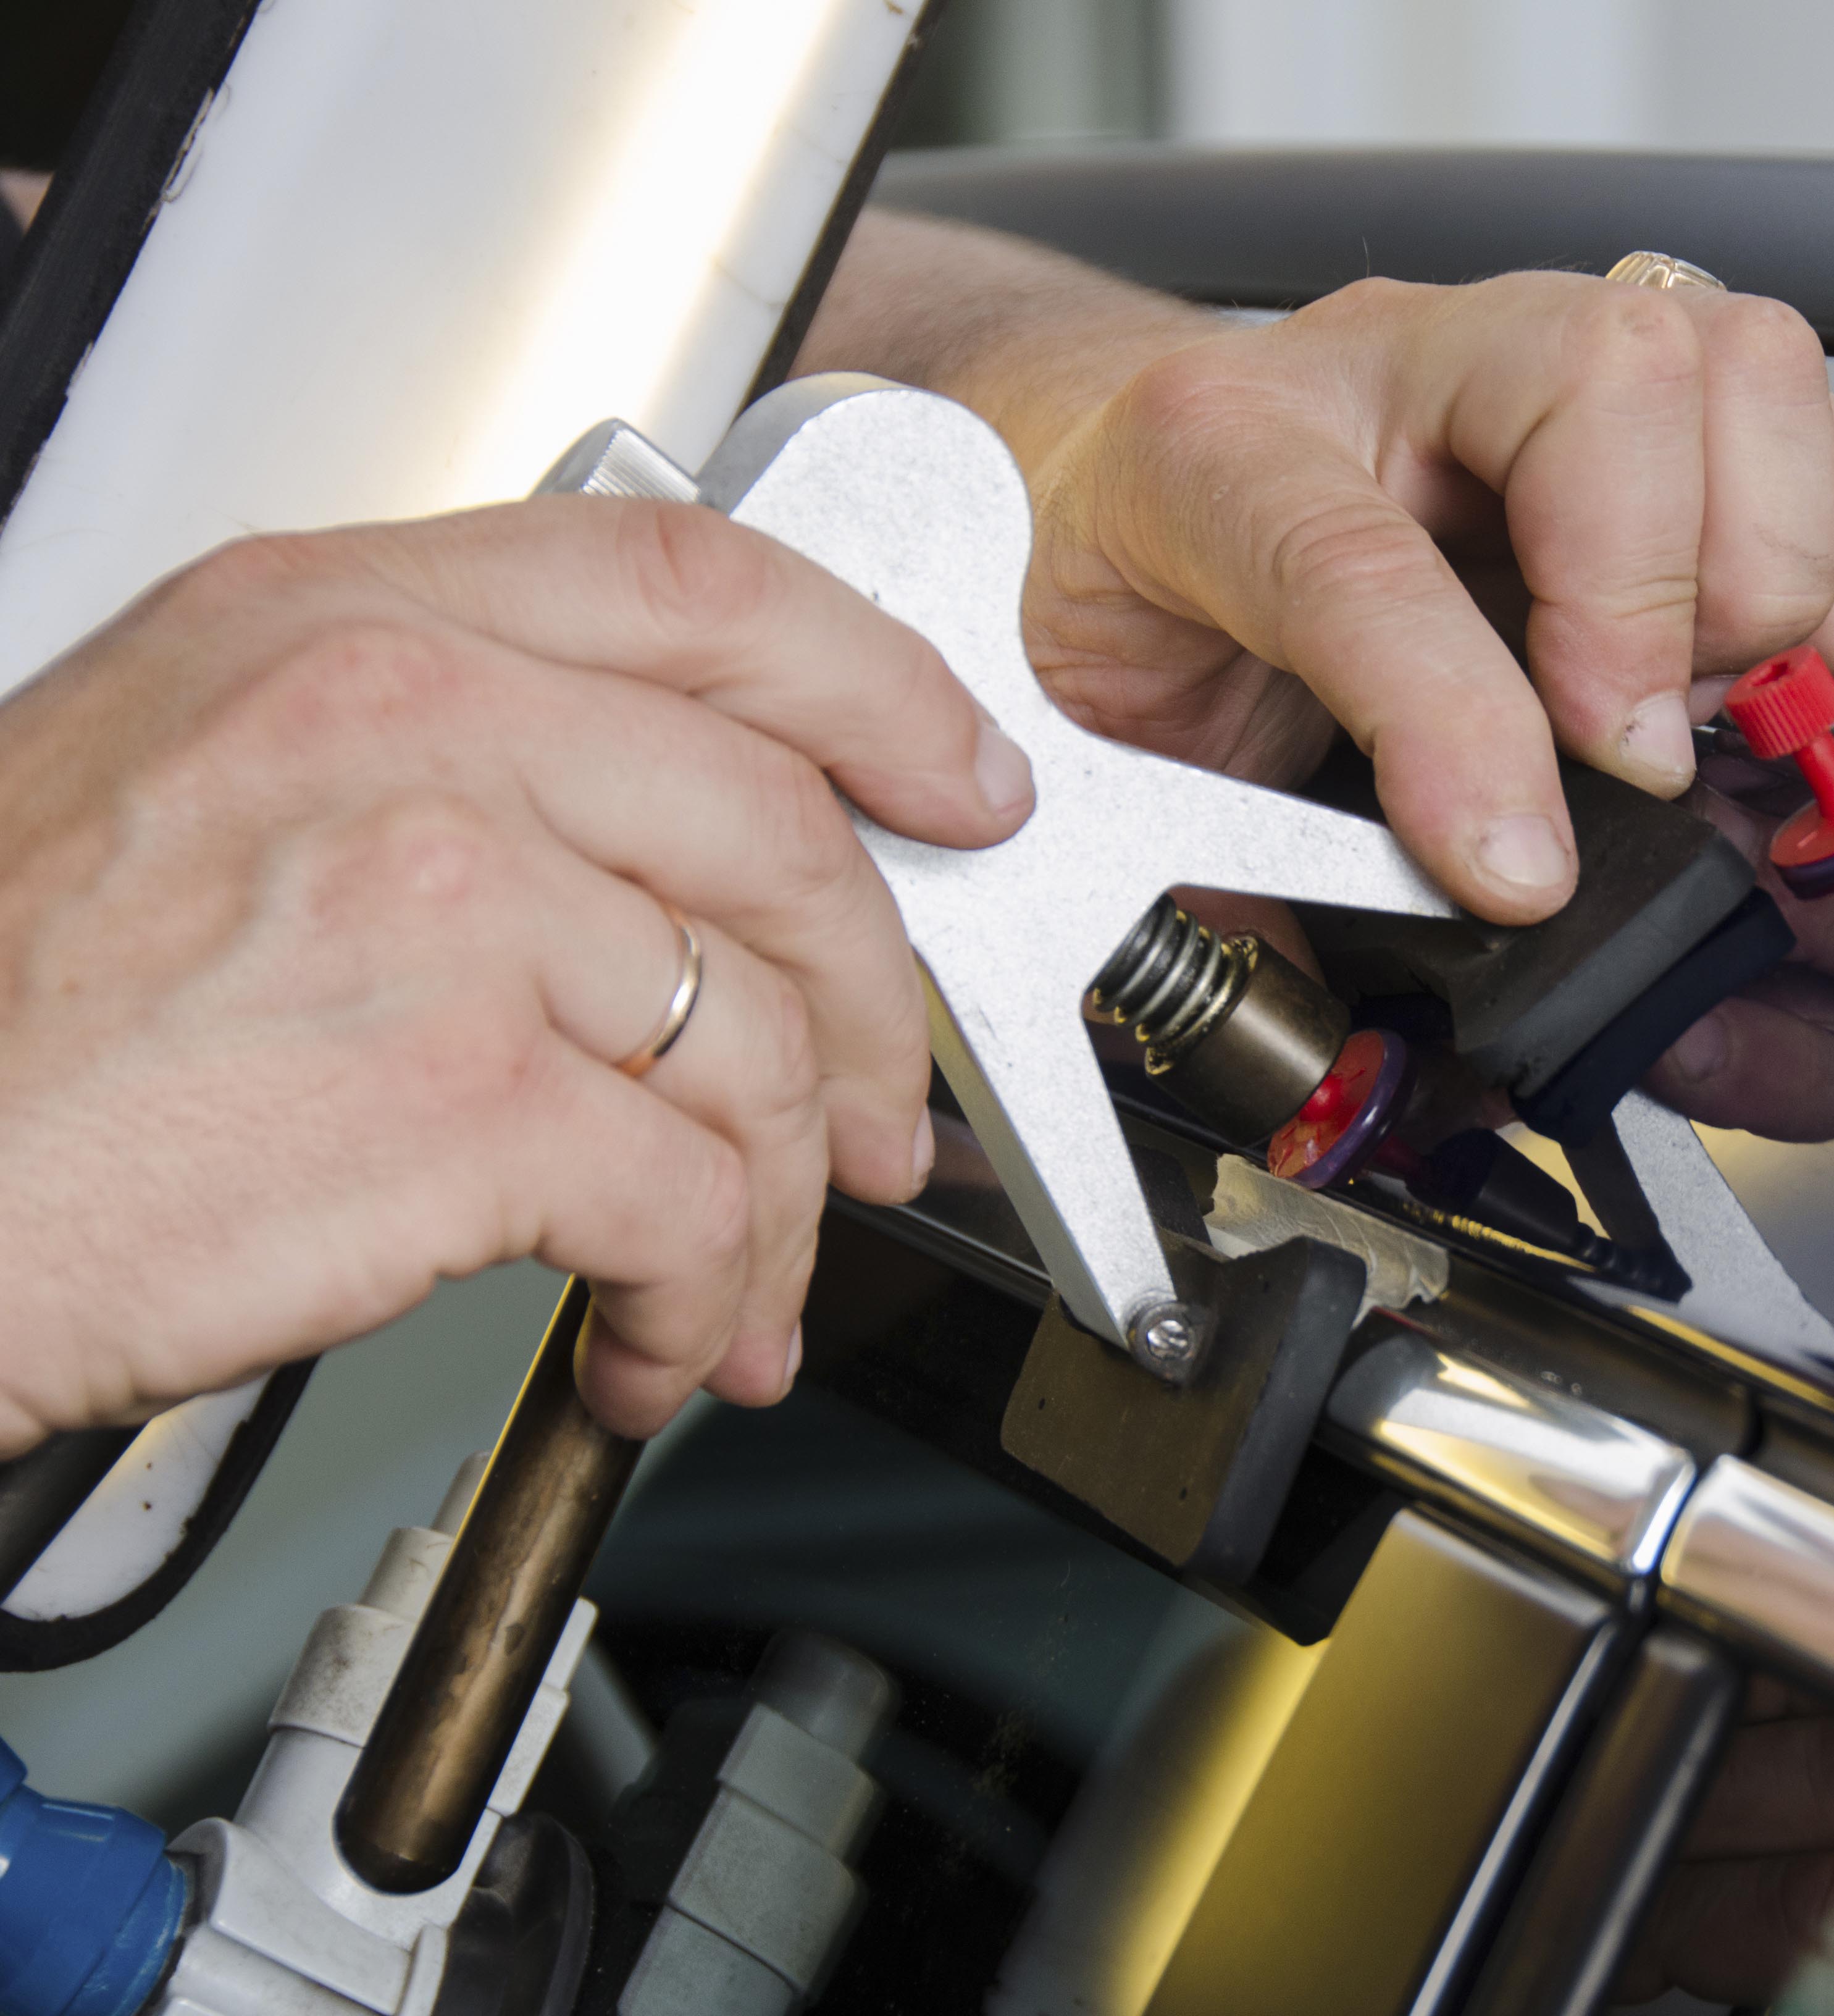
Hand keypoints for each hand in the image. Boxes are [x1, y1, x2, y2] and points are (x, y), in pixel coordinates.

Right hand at [0, 502, 1030, 1450]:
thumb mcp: (184, 762)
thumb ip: (427, 746)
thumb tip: (651, 827)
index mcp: (343, 623)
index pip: (699, 588)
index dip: (878, 686)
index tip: (963, 772)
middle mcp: (404, 728)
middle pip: (780, 831)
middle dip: (874, 1000)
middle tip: (880, 1108)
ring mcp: (445, 906)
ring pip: (756, 1041)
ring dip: (780, 1194)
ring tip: (741, 1275)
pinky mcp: (463, 1099)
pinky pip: (690, 1199)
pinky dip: (708, 1293)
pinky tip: (657, 1340)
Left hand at [801, 216, 1833, 1143]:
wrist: (1097, 484)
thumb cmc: (1116, 609)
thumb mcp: (1111, 760)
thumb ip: (1224, 887)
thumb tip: (1374, 1049)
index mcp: (1212, 453)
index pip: (1356, 554)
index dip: (1459, 718)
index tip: (1518, 869)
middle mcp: (1394, 367)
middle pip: (1611, 375)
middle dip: (1662, 601)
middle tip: (1630, 756)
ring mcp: (1535, 358)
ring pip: (1745, 364)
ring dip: (1773, 569)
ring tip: (1706, 702)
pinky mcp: (1647, 406)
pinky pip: (1830, 424)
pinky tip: (1771, 661)